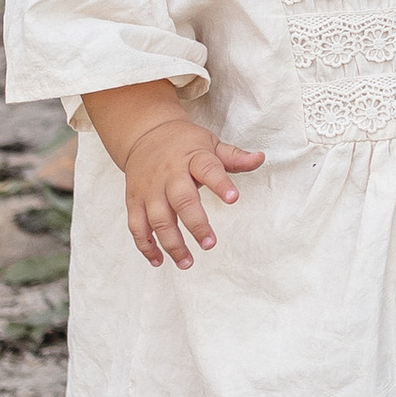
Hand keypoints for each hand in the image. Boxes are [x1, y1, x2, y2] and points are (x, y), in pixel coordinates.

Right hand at [121, 118, 263, 271]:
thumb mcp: (211, 144)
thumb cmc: (184, 144)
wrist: (144, 134)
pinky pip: (137, 226)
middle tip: (210, 244)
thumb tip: (260, 159)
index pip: (208, 169)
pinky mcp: (135, 200)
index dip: (221, 184)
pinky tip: (159, 260)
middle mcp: (169, 174)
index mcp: (192, 158)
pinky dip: (145, 246)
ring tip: (187, 262)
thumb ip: (235, 157)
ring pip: (158, 218)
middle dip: (195, 224)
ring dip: (172, 243)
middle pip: (181, 200)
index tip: (233, 198)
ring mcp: (150, 189)